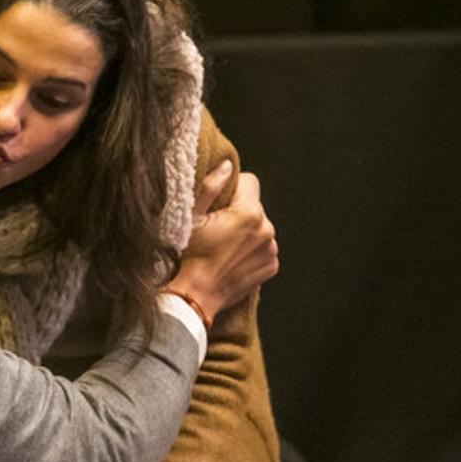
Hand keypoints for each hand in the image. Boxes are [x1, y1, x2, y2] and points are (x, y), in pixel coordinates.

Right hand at [167, 163, 277, 323]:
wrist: (195, 295)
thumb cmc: (189, 255)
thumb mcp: (191, 216)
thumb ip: (211, 186)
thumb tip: (227, 165)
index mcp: (248, 213)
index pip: (250, 181)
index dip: (232, 187)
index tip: (218, 204)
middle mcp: (267, 229)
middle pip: (254, 206)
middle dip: (238, 212)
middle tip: (216, 228)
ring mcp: (271, 249)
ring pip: (260, 227)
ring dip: (246, 232)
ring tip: (223, 246)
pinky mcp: (271, 266)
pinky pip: (263, 247)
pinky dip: (251, 250)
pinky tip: (232, 259)